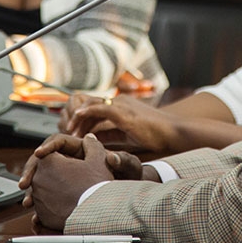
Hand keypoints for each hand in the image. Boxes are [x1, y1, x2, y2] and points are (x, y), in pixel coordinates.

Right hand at [19, 134, 142, 205]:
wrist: (128, 194)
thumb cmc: (129, 175)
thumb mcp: (128, 166)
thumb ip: (122, 159)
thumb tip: (110, 154)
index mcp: (82, 147)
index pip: (58, 140)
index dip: (47, 146)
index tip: (39, 155)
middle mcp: (72, 158)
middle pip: (44, 159)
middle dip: (32, 170)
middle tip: (25, 183)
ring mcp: (66, 173)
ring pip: (42, 177)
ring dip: (33, 188)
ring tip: (27, 200)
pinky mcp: (63, 189)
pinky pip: (46, 191)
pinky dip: (39, 200)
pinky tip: (34, 211)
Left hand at [22, 133, 113, 230]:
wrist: (97, 216)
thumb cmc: (97, 186)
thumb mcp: (98, 160)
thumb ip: (92, 146)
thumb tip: (89, 138)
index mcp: (48, 161)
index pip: (49, 153)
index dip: (59, 155)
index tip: (67, 160)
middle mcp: (38, 179)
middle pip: (44, 172)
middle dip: (55, 173)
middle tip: (69, 177)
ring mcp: (38, 199)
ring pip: (44, 190)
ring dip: (53, 190)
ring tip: (69, 193)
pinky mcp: (42, 215)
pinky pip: (44, 207)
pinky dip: (53, 205)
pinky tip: (66, 206)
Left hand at [61, 94, 180, 152]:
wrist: (175, 133)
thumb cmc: (156, 137)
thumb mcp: (127, 136)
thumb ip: (110, 135)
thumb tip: (92, 140)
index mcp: (121, 106)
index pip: (94, 109)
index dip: (81, 120)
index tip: (72, 133)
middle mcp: (120, 101)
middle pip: (89, 105)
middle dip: (76, 118)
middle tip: (67, 133)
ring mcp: (122, 105)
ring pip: (91, 105)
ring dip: (78, 118)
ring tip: (70, 132)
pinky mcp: (124, 112)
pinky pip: (99, 108)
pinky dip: (85, 113)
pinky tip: (76, 120)